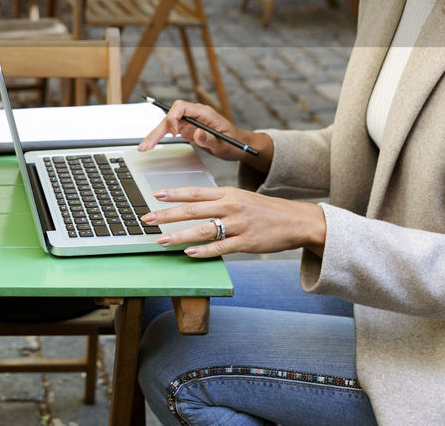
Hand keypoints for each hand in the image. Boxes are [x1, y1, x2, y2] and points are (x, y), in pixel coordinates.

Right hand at [139, 99, 269, 165]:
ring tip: (144, 147)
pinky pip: (171, 131)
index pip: (181, 107)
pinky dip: (160, 137)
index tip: (174, 133)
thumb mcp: (225, 144)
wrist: (238, 145)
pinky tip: (150, 144)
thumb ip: (210, 139)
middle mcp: (195, 115)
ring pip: (167, 123)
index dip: (173, 117)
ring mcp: (190, 122)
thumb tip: (197, 134)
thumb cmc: (234, 143)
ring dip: (155, 134)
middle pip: (170, 116)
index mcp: (204, 113)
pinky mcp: (188, 129)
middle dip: (157, 130)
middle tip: (146, 145)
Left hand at [141, 185, 325, 257]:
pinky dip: (204, 251)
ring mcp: (238, 225)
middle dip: (167, 215)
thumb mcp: (241, 198)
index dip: (174, 193)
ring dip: (179, 235)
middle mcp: (230, 206)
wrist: (296, 220)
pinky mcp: (246, 242)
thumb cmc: (266, 210)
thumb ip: (219, 201)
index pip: (195, 192)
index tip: (155, 195)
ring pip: (203, 230)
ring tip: (162, 240)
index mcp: (228, 194)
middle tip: (147, 218)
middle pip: (192, 210)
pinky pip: (221, 247)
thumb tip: (193, 206)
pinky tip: (190, 253)